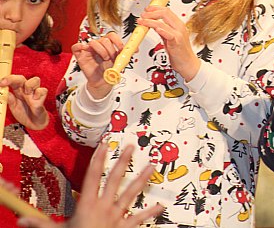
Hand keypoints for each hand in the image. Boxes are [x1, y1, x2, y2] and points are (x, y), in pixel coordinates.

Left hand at [3, 75, 48, 129]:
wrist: (34, 124)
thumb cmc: (24, 114)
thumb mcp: (13, 108)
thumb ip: (10, 100)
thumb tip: (4, 92)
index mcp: (18, 92)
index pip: (13, 82)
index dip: (7, 80)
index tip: (1, 83)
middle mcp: (26, 91)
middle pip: (22, 78)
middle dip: (13, 79)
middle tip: (5, 83)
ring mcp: (35, 94)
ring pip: (35, 80)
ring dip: (29, 85)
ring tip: (26, 93)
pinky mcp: (42, 99)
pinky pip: (43, 90)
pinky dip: (38, 93)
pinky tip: (35, 99)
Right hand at [17, 143, 163, 227]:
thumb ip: (41, 224)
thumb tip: (22, 220)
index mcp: (87, 205)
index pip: (92, 177)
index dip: (98, 159)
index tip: (104, 144)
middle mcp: (104, 207)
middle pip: (115, 180)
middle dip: (123, 162)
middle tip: (132, 147)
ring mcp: (117, 216)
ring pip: (131, 194)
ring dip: (142, 179)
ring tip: (152, 166)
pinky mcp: (125, 227)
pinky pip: (139, 219)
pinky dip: (151, 212)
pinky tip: (162, 205)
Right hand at [72, 32, 122, 98]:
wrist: (103, 82)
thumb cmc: (109, 71)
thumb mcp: (120, 62)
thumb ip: (126, 54)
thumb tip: (135, 49)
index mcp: (108, 45)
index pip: (112, 35)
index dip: (117, 41)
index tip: (122, 49)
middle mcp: (99, 46)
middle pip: (104, 39)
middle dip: (111, 49)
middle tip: (112, 58)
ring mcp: (89, 50)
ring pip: (94, 42)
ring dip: (102, 51)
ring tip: (105, 59)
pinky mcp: (80, 56)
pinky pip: (76, 47)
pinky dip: (80, 46)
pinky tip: (86, 51)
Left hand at [137, 6, 199, 81]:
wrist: (188, 64)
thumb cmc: (180, 52)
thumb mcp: (170, 38)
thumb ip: (163, 30)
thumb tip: (154, 24)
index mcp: (178, 25)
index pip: (166, 11)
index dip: (155, 8)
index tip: (147, 9)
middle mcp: (179, 27)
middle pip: (164, 13)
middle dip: (151, 12)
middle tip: (143, 15)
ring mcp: (178, 34)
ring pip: (162, 23)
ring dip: (149, 21)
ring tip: (142, 21)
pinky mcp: (176, 42)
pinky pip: (169, 34)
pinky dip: (161, 30)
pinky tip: (155, 28)